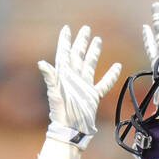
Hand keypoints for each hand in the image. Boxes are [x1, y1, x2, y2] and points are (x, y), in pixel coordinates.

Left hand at [37, 24, 120, 158]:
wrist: (71, 130)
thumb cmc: (61, 113)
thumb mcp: (54, 93)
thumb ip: (50, 77)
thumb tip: (41, 63)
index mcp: (63, 75)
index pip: (64, 53)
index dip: (65, 41)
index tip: (67, 29)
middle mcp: (74, 78)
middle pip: (78, 55)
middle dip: (81, 42)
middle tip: (85, 29)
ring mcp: (84, 86)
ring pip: (90, 65)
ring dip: (93, 53)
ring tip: (98, 40)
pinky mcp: (93, 96)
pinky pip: (104, 83)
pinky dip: (110, 75)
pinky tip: (117, 66)